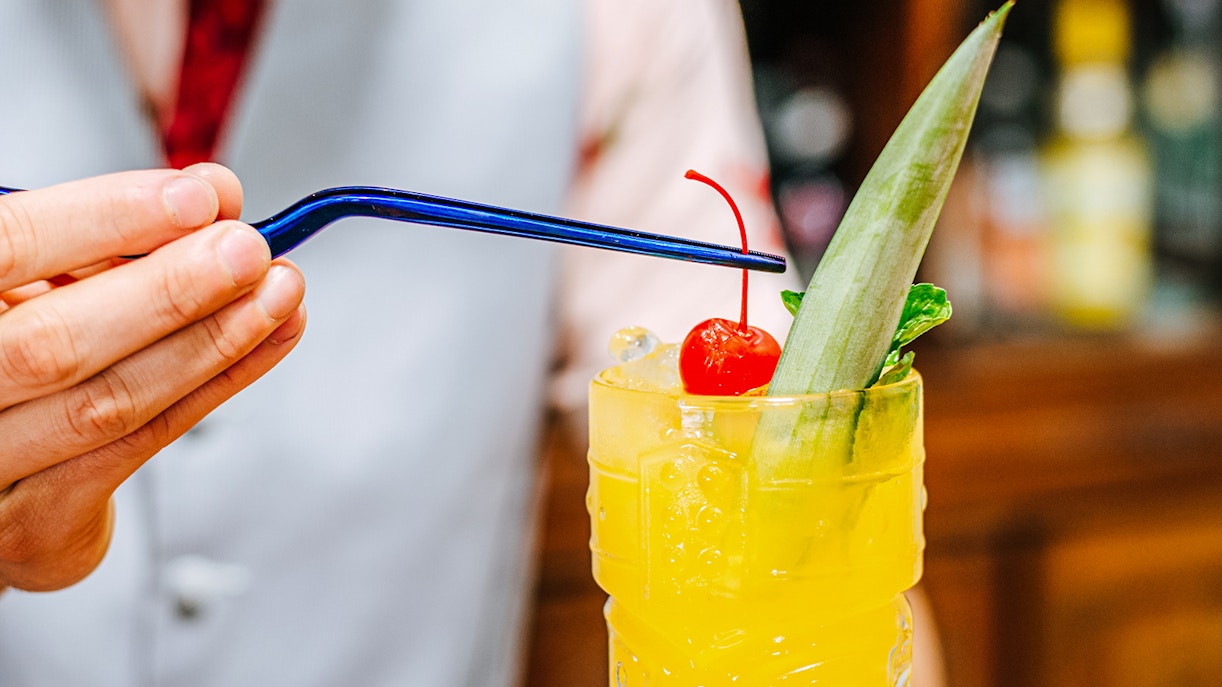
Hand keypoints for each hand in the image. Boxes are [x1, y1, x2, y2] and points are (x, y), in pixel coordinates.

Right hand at [0, 164, 305, 592]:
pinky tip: (271, 337)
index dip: (103, 218)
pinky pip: (145, 443)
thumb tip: (212, 197)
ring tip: (279, 292)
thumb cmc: (15, 349)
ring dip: (213, 339)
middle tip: (249, 249)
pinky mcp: (34, 527)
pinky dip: (219, 381)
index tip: (198, 196)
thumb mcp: (37, 281)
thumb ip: (107, 241)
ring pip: (111, 401)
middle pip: (55, 342)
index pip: (8, 246)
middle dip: (170, 290)